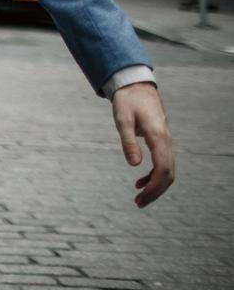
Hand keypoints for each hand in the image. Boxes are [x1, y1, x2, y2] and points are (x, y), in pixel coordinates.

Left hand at [111, 82, 174, 207]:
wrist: (135, 86)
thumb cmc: (127, 101)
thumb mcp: (122, 119)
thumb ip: (128, 141)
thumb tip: (134, 165)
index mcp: (158, 137)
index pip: (163, 169)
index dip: (154, 186)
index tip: (141, 197)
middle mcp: (166, 141)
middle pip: (168, 174)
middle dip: (155, 191)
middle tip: (139, 203)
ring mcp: (165, 142)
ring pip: (167, 170)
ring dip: (155, 186)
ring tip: (139, 198)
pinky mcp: (161, 141)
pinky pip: (162, 163)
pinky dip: (154, 175)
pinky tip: (140, 182)